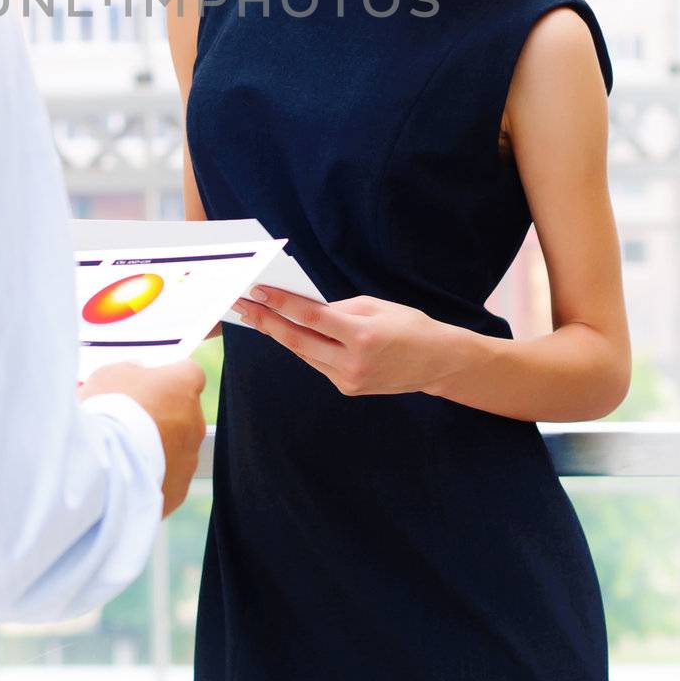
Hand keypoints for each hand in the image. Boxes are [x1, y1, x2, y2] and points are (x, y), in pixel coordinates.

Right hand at [78, 360, 206, 516]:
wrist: (102, 466)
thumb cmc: (106, 412)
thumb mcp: (109, 375)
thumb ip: (129, 371)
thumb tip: (136, 372)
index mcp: (184, 384)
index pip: (187, 373)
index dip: (167, 379)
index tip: (149, 385)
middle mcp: (195, 419)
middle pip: (182, 413)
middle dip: (161, 416)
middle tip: (130, 422)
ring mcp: (190, 457)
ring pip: (176, 448)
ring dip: (156, 448)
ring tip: (123, 453)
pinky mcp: (179, 489)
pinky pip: (168, 478)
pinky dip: (152, 476)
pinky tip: (126, 476)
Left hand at [231, 286, 454, 396]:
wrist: (437, 362)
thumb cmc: (408, 325)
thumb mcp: (374, 306)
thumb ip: (337, 309)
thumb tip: (303, 308)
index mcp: (360, 335)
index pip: (310, 317)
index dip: (280, 304)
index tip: (258, 292)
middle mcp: (352, 361)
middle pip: (297, 340)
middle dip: (266, 322)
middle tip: (242, 306)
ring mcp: (348, 379)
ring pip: (303, 354)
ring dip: (279, 335)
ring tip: (256, 317)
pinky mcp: (348, 388)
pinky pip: (317, 363)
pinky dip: (302, 347)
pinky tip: (286, 333)